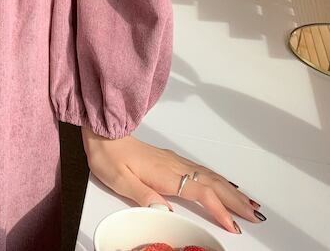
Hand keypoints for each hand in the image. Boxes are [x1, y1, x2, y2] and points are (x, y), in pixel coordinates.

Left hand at [81, 126, 265, 233]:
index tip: (233, 226)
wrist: (103, 133)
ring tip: (249, 204)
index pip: (200, 191)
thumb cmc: (109, 157)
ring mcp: (174, 161)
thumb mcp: (120, 180)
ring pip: (210, 176)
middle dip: (236, 201)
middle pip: (212, 183)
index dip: (219, 210)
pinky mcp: (170, 160)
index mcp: (165, 173)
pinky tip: (224, 184)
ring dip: (231, 191)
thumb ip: (143, 196)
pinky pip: (201, 170)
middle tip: (256, 217)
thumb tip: (166, 211)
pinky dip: (218, 180)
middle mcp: (174, 165)